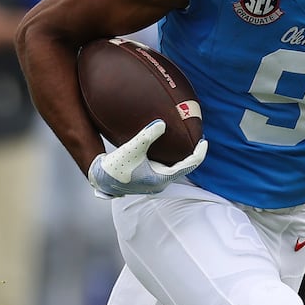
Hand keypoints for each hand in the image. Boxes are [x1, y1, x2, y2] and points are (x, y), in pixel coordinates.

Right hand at [87, 119, 207, 198]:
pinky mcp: (147, 177)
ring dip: (180, 155)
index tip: (204, 140)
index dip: (199, 153)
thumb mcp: (132, 149)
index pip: (188, 166)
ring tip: (186, 141)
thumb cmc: (115, 167)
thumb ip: (147, 136)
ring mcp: (154, 181)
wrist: (99, 179)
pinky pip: (165, 166)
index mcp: (162, 179)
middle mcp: (160, 182)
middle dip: (191, 153)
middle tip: (198, 137)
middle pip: (184, 167)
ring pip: (174, 167)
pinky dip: (169, 156)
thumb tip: (161, 123)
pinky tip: (166, 145)